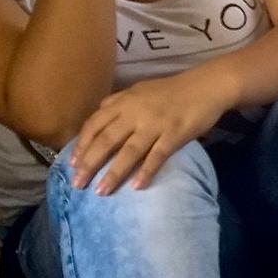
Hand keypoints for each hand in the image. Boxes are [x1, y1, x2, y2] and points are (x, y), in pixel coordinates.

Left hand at [69, 69, 236, 193]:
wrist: (206, 86)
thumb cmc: (172, 90)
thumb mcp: (139, 90)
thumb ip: (117, 102)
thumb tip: (98, 114)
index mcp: (125, 102)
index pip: (95, 124)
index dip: (82, 144)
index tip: (72, 163)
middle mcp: (136, 113)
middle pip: (107, 140)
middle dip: (90, 163)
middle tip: (77, 184)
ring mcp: (155, 125)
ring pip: (129, 152)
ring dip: (113, 173)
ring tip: (101, 192)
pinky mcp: (174, 135)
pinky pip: (157, 156)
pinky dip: (146, 171)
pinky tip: (136, 186)